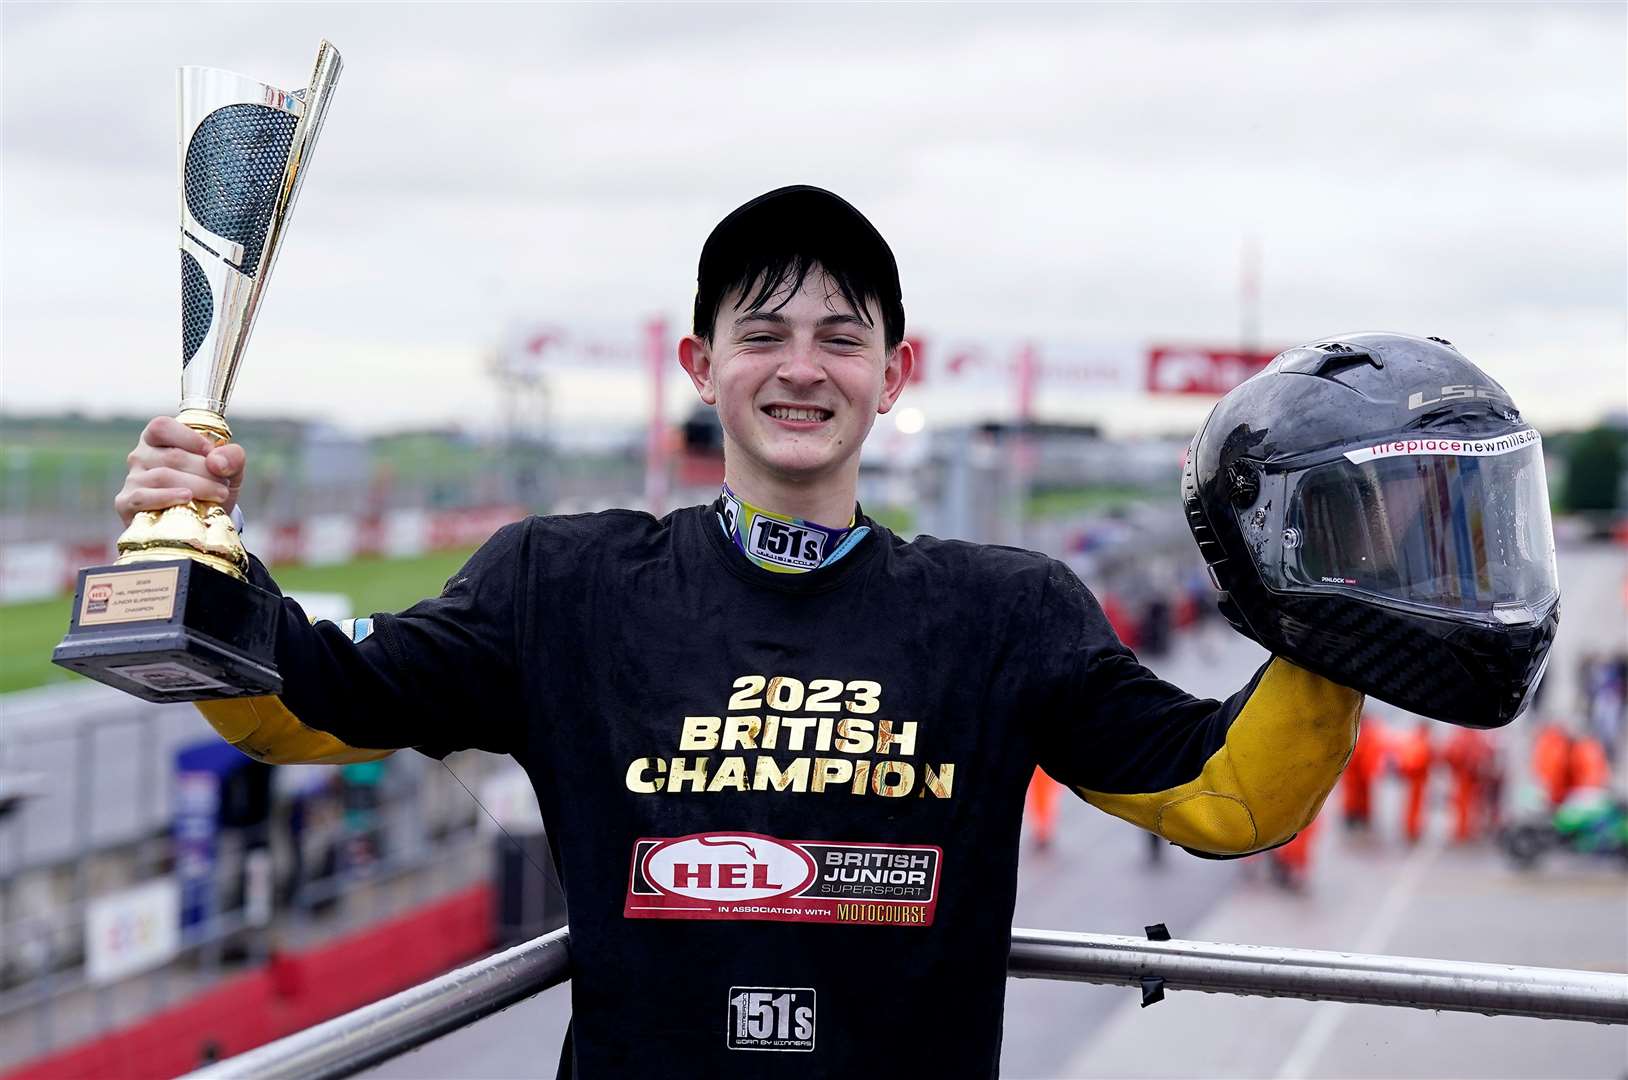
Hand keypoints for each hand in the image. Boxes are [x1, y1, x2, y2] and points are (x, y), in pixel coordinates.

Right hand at [115, 415, 245, 526]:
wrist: (201, 523)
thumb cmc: (210, 486)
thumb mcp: (228, 469)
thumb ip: (232, 457)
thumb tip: (216, 461)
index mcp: (157, 438)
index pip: (163, 427)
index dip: (190, 438)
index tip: (211, 454)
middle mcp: (140, 456)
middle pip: (172, 457)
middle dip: (204, 471)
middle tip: (223, 485)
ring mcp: (132, 480)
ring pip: (163, 476)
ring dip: (197, 486)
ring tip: (218, 495)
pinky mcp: (127, 504)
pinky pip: (142, 497)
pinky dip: (167, 497)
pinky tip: (187, 499)